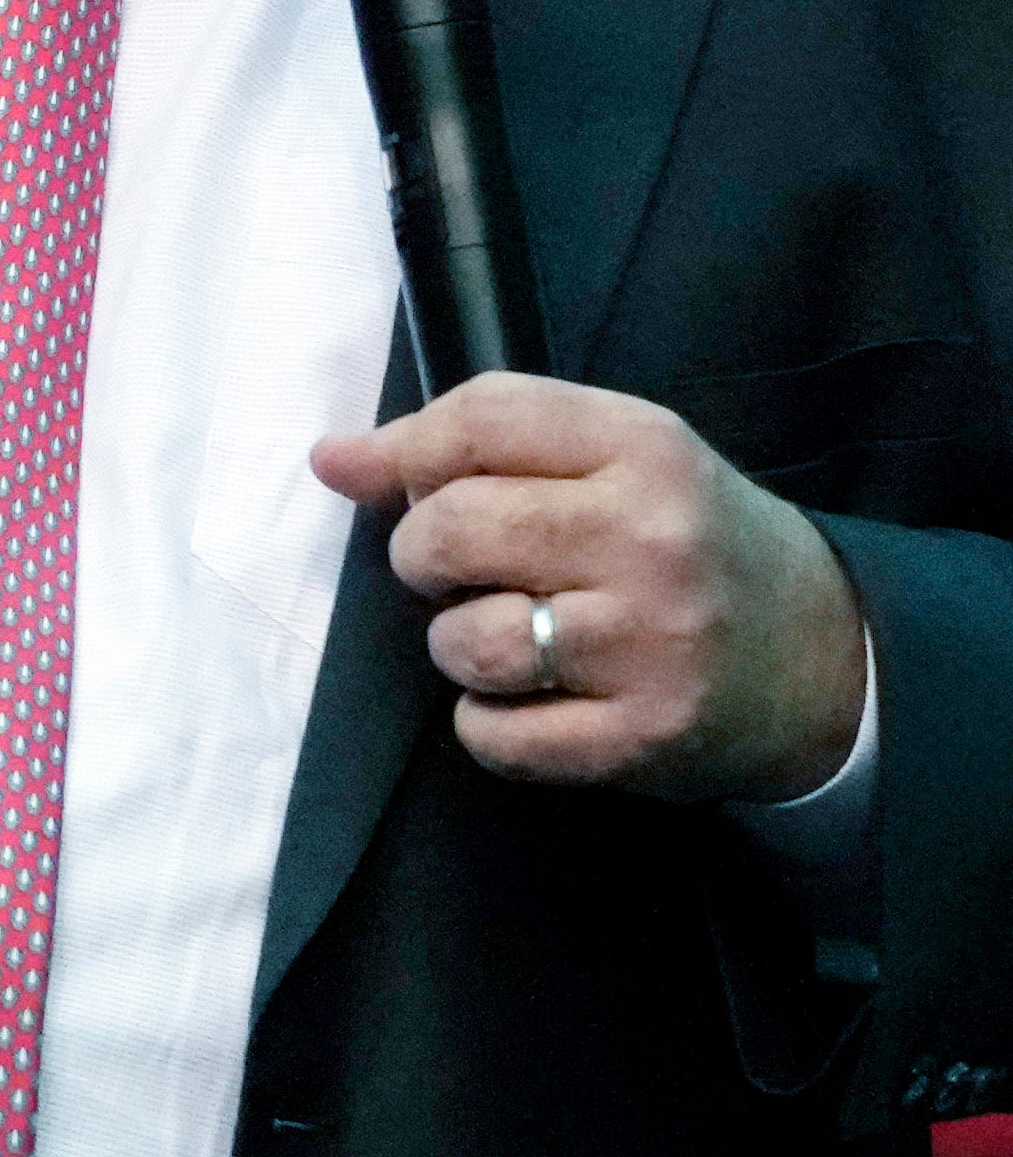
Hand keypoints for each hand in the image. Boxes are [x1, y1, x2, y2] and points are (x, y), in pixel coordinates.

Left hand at [312, 373, 867, 804]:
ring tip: (500, 633)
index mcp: (642, 445)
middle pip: (452, 528)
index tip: (394, 479)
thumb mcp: (610, 458)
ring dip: (454, 642)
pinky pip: (496, 736)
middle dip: (422, 551)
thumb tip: (329, 460)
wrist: (827, 659)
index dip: (410, 450)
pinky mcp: (644, 739)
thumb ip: (474, 442)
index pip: (478, 417)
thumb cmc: (686, 539)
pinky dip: (485, 722)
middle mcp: (649, 538)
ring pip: (465, 640)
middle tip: (454, 566)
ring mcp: (650, 644)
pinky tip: (526, 699)